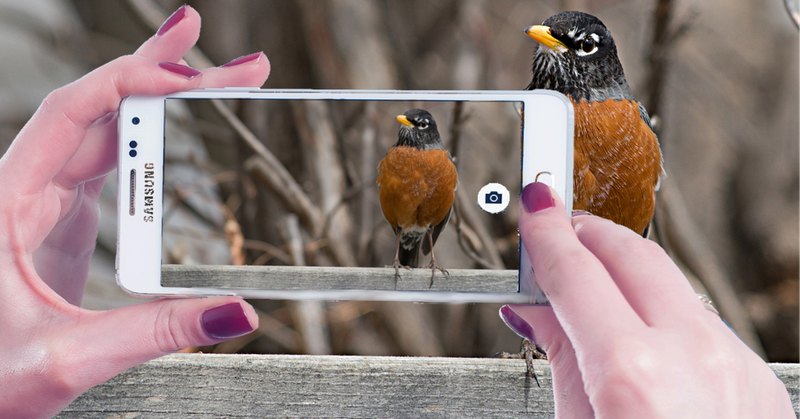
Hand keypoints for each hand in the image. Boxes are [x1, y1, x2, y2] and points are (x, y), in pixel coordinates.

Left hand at [0, 6, 269, 417]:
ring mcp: (42, 199)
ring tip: (215, 78)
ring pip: (103, 129)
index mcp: (3, 202)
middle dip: (167, 78)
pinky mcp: (60, 215)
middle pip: (98, 110)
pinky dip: (145, 139)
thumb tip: (235, 311)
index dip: (131, 83)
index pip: (69, 115)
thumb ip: (155, 331)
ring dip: (161, 102)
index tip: (189, 76)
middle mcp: (21, 188)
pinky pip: (106, 162)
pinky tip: (176, 127)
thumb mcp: (70, 358)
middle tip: (233, 65)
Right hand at [501, 182, 793, 417]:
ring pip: (671, 283)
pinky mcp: (758, 378)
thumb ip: (560, 355)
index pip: (578, 272)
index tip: (535, 207)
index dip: (547, 232)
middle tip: (555, 230)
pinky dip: (659, 311)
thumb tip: (538, 308)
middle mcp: (696, 359)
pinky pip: (699, 320)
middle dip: (589, 232)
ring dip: (624, 272)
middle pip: (634, 255)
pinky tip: (632, 327)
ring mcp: (737, 367)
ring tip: (586, 285)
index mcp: (635, 377)